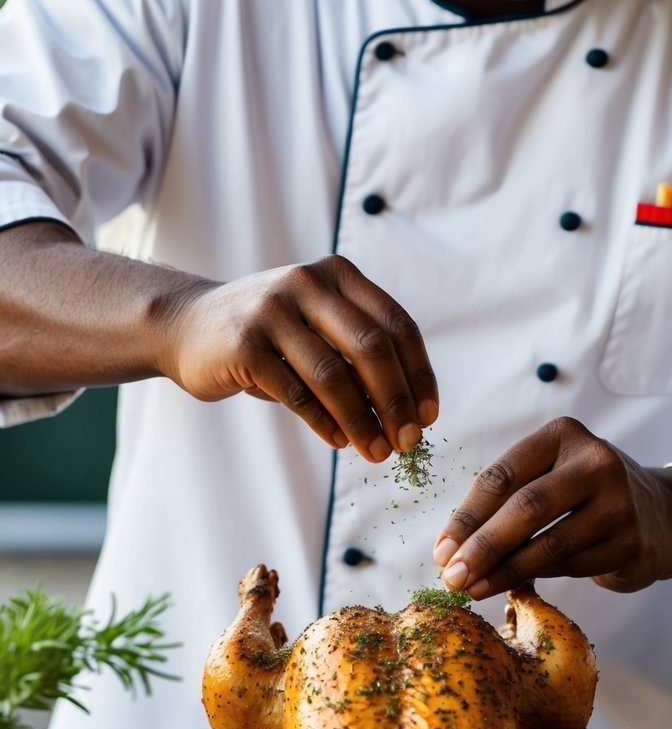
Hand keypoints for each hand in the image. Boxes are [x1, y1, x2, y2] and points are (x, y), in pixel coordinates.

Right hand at [165, 255, 438, 462]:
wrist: (185, 326)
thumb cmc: (267, 335)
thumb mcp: (316, 327)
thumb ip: (356, 357)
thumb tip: (406, 415)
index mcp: (338, 275)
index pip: (397, 324)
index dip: (419, 374)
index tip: (429, 415)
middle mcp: (308, 282)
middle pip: (372, 347)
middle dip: (397, 400)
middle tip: (408, 442)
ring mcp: (273, 310)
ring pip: (334, 374)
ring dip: (362, 421)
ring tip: (377, 453)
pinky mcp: (244, 344)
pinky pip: (296, 392)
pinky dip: (324, 422)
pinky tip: (339, 441)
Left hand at [432, 418, 671, 598]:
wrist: (661, 514)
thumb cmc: (583, 494)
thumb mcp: (548, 477)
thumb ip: (504, 502)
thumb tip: (450, 550)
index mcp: (563, 435)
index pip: (502, 475)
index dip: (467, 516)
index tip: (442, 550)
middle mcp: (595, 462)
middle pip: (525, 508)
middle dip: (482, 546)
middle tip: (452, 577)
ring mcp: (618, 502)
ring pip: (548, 544)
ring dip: (504, 571)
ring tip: (474, 588)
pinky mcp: (631, 542)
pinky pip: (571, 566)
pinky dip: (538, 576)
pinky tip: (514, 583)